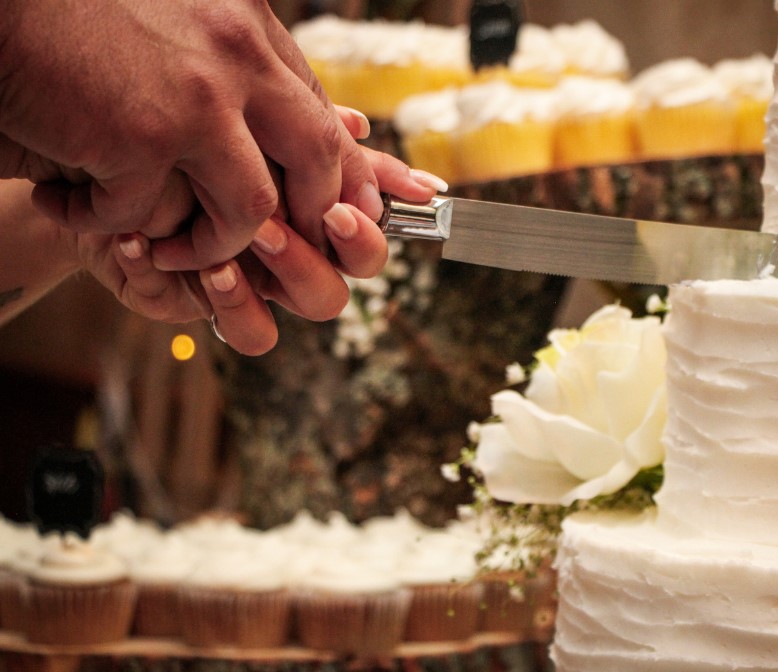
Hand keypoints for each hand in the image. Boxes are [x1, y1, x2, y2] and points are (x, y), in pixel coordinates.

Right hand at [0, 1, 371, 268]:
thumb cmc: (76, 12)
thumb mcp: (184, 21)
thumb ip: (247, 67)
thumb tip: (347, 125)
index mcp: (248, 29)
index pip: (320, 114)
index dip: (335, 173)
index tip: (329, 212)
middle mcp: (236, 57)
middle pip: (316, 158)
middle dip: (310, 214)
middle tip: (280, 246)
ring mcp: (194, 99)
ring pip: (251, 209)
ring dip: (214, 244)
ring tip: (165, 248)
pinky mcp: (138, 135)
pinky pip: (145, 216)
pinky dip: (102, 224)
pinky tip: (65, 206)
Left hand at [73, 151, 444, 355]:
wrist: (126, 143)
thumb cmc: (211, 135)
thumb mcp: (279, 132)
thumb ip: (345, 154)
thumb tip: (424, 185)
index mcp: (313, 233)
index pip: (361, 257)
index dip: (359, 243)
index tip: (338, 213)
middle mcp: (279, 272)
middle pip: (325, 302)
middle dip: (300, 266)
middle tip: (267, 228)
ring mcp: (231, 295)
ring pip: (262, 336)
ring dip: (244, 295)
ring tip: (217, 254)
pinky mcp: (176, 305)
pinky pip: (186, 324)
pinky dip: (176, 290)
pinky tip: (149, 245)